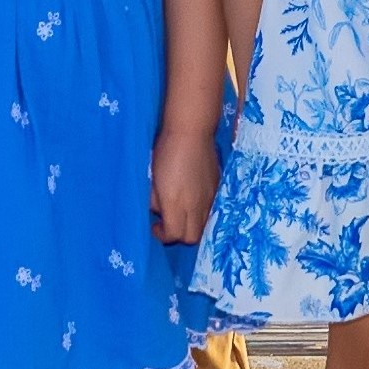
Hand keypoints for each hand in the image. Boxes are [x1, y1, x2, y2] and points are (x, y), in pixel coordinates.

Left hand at [150, 110, 215, 250]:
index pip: (174, 235)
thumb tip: (158, 210)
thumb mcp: (152, 178)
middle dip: (178, 236)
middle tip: (167, 223)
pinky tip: (192, 201)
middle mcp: (196, 205)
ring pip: (204, 226)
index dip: (162, 235)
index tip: (155, 226)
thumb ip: (154, 200)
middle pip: (192, 238)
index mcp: (176, 203)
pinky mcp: (217, 188)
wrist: (191, 131)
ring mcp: (209, 197)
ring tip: (181, 213)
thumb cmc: (165, 152)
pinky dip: (201, 214)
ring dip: (191, 226)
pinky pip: (211, 211)